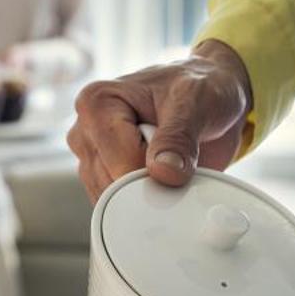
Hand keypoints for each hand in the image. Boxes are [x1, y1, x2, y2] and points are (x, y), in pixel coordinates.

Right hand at [68, 41, 252, 201]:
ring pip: (114, 202)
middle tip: (177, 157)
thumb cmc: (199, 87)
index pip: (119, 161)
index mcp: (96, 102)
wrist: (209, 97)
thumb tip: (163, 173)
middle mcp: (85, 131)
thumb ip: (179, 137)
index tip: (179, 159)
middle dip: (151, 184)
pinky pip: (121, 208)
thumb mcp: (197, 102)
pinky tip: (163, 176)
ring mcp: (92, 159)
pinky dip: (147, 201)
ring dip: (150, 193)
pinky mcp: (104, 179)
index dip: (155, 171)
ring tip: (169, 161)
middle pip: (113, 185)